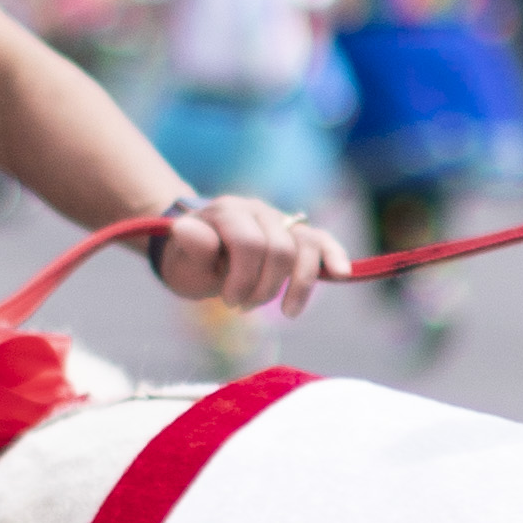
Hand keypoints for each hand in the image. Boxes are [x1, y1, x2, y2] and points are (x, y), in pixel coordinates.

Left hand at [151, 192, 333, 313]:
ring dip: (299, 285)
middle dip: (266, 287)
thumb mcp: (180, 259)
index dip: (243, 279)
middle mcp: (257, 210)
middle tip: (243, 306)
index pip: (250, 243)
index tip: (228, 302)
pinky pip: (321, 240)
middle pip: (281, 248)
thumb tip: (189, 230)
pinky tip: (343, 273)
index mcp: (227, 211)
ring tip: (287, 312)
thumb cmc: (190, 261)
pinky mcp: (296, 234)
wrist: (198, 255)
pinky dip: (333, 255)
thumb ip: (190, 245)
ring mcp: (279, 220)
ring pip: (306, 245)